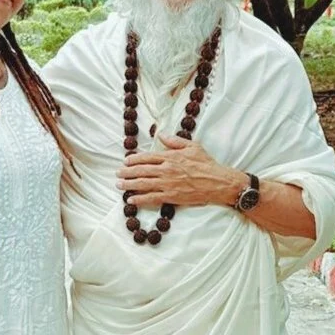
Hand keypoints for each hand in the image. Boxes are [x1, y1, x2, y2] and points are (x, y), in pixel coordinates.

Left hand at [117, 134, 245, 207]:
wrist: (218, 182)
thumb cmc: (207, 164)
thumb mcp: (192, 146)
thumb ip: (174, 141)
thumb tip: (161, 134)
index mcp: (170, 156)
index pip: (147, 157)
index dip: (134, 159)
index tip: (125, 161)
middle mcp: (166, 170)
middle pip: (141, 171)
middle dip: (127, 172)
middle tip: (117, 173)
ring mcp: (168, 184)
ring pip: (143, 184)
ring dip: (129, 185)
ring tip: (119, 185)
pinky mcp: (171, 196)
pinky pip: (152, 198)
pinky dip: (140, 200)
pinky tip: (131, 200)